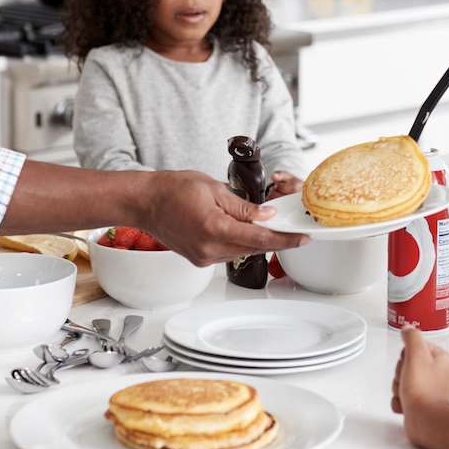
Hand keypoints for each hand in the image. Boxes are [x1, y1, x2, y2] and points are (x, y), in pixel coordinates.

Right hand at [142, 171, 308, 265]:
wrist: (146, 202)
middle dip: (275, 240)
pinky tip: (245, 232)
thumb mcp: (214, 189)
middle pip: (253, 248)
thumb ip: (243, 206)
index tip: (302, 239)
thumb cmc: (174, 189)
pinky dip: (240, 244)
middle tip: (294, 233)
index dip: (285, 239)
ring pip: (242, 252)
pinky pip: (228, 254)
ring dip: (257, 242)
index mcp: (215, 227)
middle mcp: (209, 248)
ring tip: (271, 228)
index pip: (260, 237)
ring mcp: (203, 257)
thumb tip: (267, 216)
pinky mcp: (199, 259)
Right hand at [392, 326, 448, 448]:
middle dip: (401, 374)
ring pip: (403, 380)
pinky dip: (400, 401)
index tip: (409, 363)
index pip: (416, 347)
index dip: (406, 356)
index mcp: (441, 359)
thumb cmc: (422, 391)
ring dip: (399, 388)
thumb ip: (412, 337)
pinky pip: (403, 396)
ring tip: (407, 395)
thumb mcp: (416, 355)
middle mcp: (438, 374)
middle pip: (407, 364)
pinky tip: (405, 405)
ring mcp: (430, 389)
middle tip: (407, 381)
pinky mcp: (422, 403)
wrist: (424, 421)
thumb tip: (408, 329)